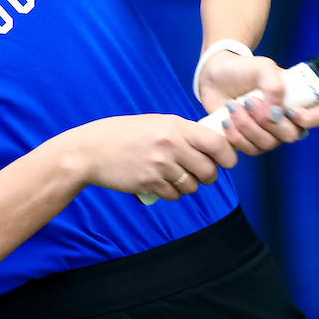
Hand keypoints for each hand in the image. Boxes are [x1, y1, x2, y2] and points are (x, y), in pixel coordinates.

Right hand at [59, 114, 236, 200]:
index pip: (217, 143)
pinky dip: (170, 193)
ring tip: (173, 177)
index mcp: (176, 126)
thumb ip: (183, 133)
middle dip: (207, 176)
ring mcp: (160, 166)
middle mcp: (171, 145)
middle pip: (208, 170)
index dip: (227, 156)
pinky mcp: (149, 183)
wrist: (91, 150)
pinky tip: (159, 183)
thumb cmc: (124, 134)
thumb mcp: (157, 123)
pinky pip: (173, 195)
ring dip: (187, 186)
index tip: (226, 161)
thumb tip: (211, 145)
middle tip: (198, 173)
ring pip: (192, 186)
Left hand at [197, 52, 318, 156]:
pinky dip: (236, 136)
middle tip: (249, 101)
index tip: (289, 110)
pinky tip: (227, 120)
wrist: (216, 76)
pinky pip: (250, 150)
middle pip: (291, 135)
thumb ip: (275, 86)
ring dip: (247, 126)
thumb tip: (278, 114)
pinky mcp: (251, 142)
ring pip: (268, 144)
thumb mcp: (263, 67)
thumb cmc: (244, 69)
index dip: (312, 118)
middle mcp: (289, 120)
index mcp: (300, 99)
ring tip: (233, 106)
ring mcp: (270, 133)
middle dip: (266, 120)